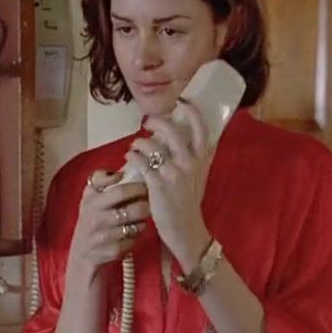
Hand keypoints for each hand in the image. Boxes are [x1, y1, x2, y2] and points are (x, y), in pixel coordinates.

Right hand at [67, 171, 150, 275]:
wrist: (82, 256)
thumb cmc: (92, 221)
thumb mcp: (90, 198)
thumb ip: (102, 181)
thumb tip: (122, 169)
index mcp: (92, 199)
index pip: (117, 187)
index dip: (135, 186)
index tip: (143, 185)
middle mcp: (95, 216)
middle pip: (131, 204)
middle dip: (144, 201)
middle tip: (149, 202)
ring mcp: (103, 235)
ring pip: (136, 223)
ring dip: (142, 221)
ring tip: (141, 219)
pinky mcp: (111, 251)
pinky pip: (134, 240)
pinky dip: (137, 237)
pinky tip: (134, 235)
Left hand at [126, 104, 213, 268]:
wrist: (186, 230)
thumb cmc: (190, 201)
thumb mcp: (200, 176)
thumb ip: (197, 156)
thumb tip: (191, 136)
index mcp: (202, 159)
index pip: (201, 127)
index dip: (191, 110)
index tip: (181, 102)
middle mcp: (189, 163)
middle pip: (171, 130)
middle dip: (156, 122)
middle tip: (147, 123)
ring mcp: (173, 173)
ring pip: (151, 145)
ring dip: (139, 142)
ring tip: (135, 147)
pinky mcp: (157, 184)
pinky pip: (140, 162)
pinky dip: (132, 157)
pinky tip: (130, 159)